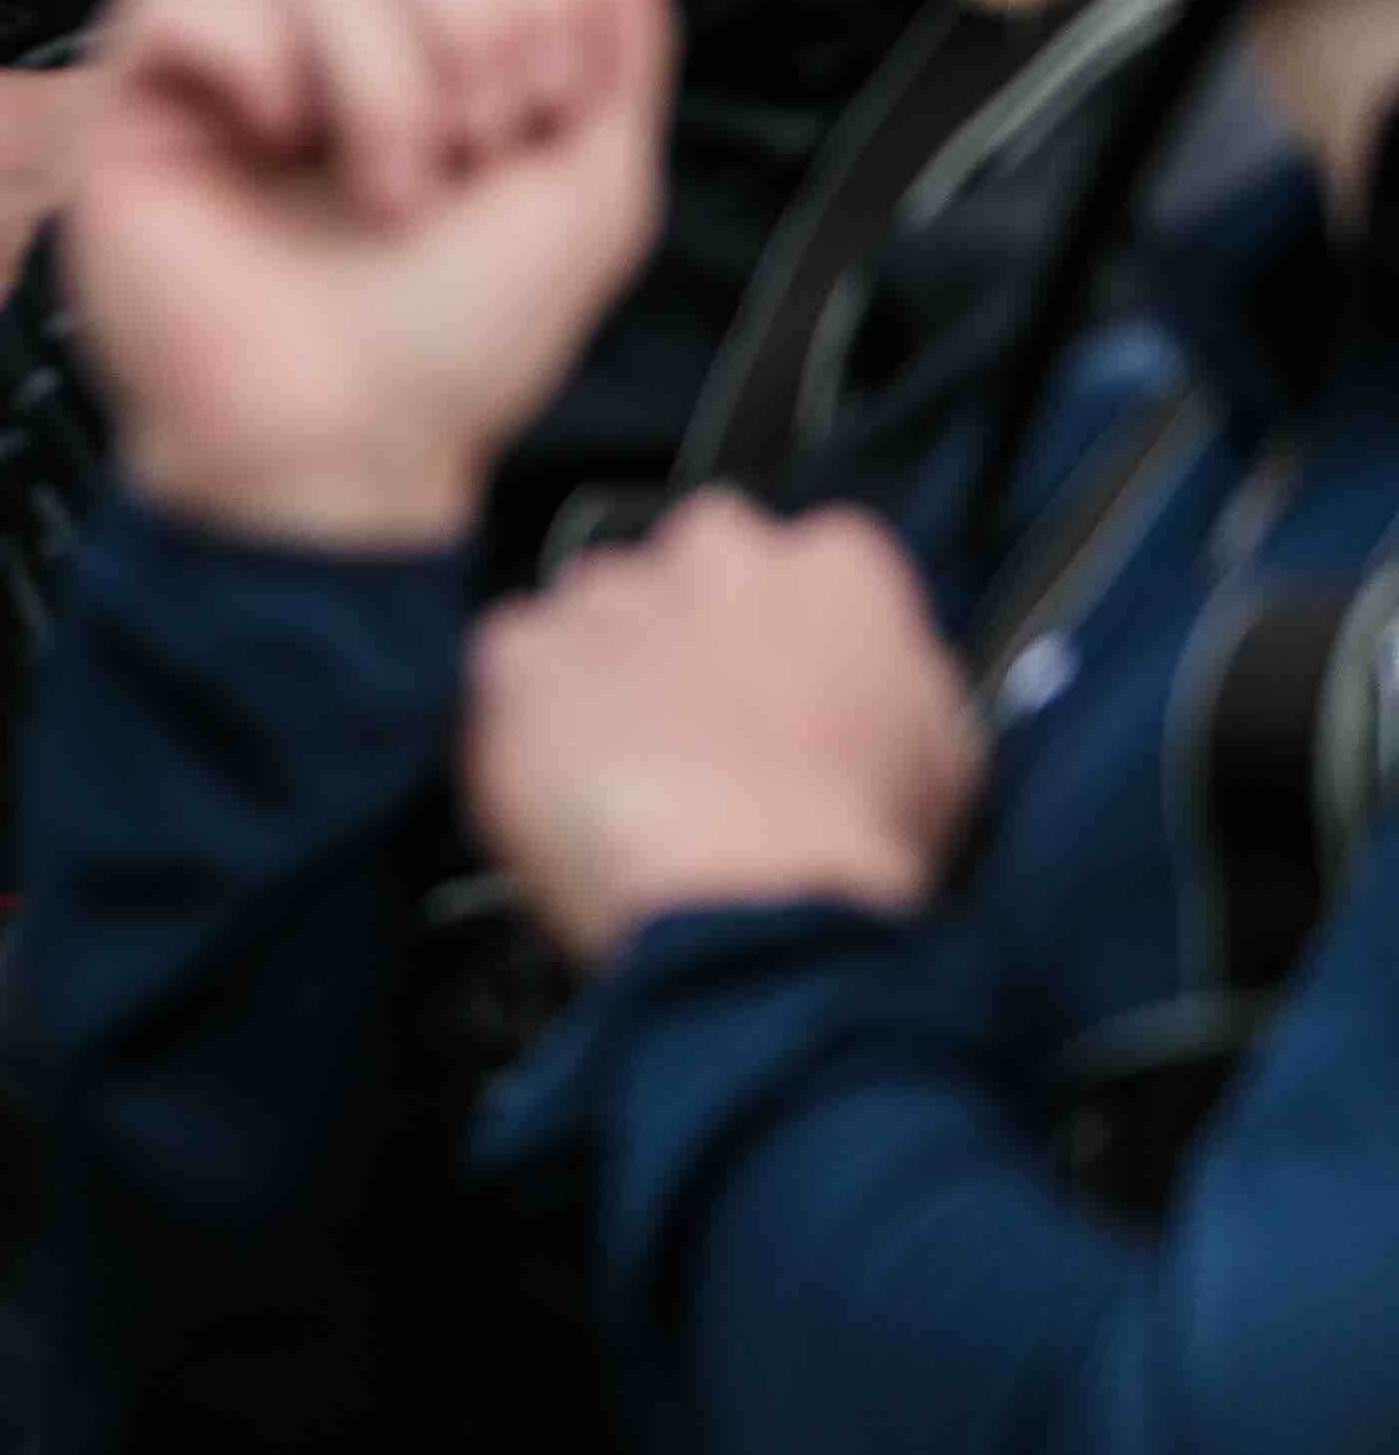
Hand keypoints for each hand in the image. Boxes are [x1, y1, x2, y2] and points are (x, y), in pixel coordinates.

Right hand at [60, 0, 670, 552]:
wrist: (346, 445)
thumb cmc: (458, 342)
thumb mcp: (591, 197)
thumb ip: (622, 51)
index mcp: (429, 48)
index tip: (541, 108)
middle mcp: (327, 42)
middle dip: (470, 26)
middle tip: (471, 149)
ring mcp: (231, 67)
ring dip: (381, 79)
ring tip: (385, 189)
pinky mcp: (135, 101)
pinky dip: (250, 56)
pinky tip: (275, 140)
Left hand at [465, 494, 979, 966]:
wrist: (757, 901)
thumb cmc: (856, 849)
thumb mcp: (943, 755)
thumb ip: (894, 676)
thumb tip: (868, 676)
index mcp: (834, 566)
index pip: (797, 559)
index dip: (778, 632)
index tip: (769, 684)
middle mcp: (717, 553)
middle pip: (687, 566)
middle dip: (685, 629)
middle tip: (695, 723)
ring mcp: (613, 595)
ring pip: (593, 609)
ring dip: (603, 668)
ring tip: (633, 767)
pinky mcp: (525, 649)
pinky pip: (512, 661)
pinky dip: (529, 711)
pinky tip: (573, 776)